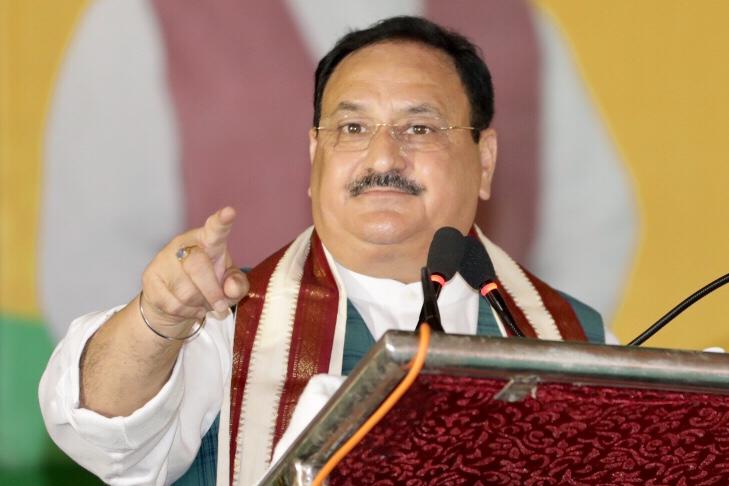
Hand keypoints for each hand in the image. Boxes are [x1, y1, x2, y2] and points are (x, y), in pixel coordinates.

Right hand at [140, 206, 248, 335]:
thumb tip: (231, 288)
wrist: (174, 304)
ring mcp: (163, 259)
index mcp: (208, 240)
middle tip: (221, 307)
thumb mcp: (229, 287)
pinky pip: (172, 303)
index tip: (230, 212)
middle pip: (198, 267)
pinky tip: (189, 309)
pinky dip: (186, 313)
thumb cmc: (208, 287)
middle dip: (212, 292)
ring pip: (185, 290)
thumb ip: (238, 285)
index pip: (215, 228)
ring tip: (202, 303)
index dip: (222, 221)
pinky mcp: (150, 278)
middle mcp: (183, 244)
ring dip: (199, 304)